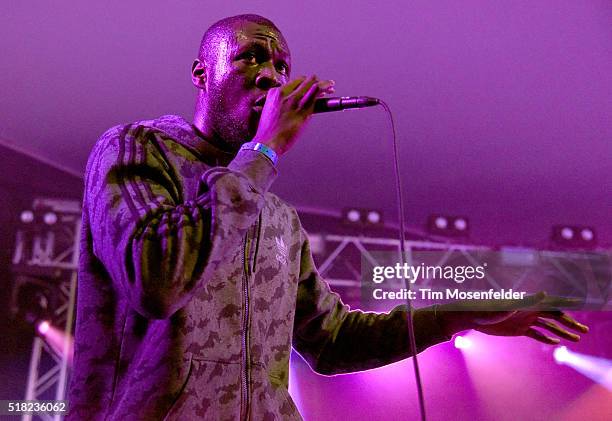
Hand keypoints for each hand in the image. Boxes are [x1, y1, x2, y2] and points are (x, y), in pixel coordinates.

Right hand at [252, 75, 334, 155]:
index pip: (295, 82)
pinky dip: (322, 92)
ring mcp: (294, 103)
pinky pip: (315, 97)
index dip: (306, 81)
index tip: (311, 84)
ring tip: (330, 86)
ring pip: (312, 86)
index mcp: (275, 94)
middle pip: (305, 81)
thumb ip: (280, 104)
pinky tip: (328, 91)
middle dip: (316, 81)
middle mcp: (285, 95)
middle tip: (324, 84)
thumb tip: (290, 103)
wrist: (267, 143)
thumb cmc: (268, 131)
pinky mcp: (302, 112)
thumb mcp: (269, 111)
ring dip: (323, 85)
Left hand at [437, 291, 588, 344]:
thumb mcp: (508, 306)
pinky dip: (546, 337)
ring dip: (562, 332)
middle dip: (570, 324)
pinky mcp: (517, 329)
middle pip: (554, 317)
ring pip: (548, 326)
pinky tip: (555, 342)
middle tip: (584, 332)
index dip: (566, 306)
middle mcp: (529, 311)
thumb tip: (544, 293)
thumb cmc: (487, 309)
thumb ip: (527, 300)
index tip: (580, 306)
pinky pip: (535, 333)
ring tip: (576, 339)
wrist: (471, 316)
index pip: (552, 305)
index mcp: (528, 304)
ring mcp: (524, 320)